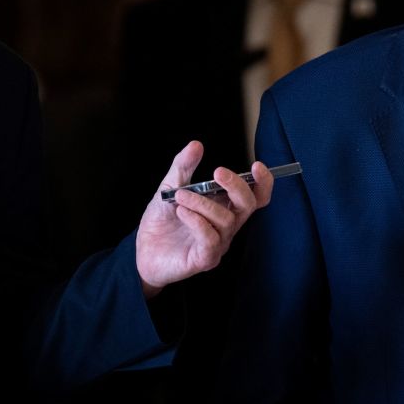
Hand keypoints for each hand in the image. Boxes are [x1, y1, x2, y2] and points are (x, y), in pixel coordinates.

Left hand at [135, 141, 272, 296]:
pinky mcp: (205, 259)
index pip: (255, 196)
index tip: (256, 166)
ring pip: (225, 220)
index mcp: (224, 206)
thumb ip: (183, 166)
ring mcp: (218, 243)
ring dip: (202, 203)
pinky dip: (197, 221)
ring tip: (179, 195)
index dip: (262, 182)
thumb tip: (196, 144)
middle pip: (248, 205)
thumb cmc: (162, 221)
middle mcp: (226, 225)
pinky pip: (210, 239)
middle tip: (217, 172)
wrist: (141, 250)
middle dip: (236, 186)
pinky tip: (181, 212)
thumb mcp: (170, 187)